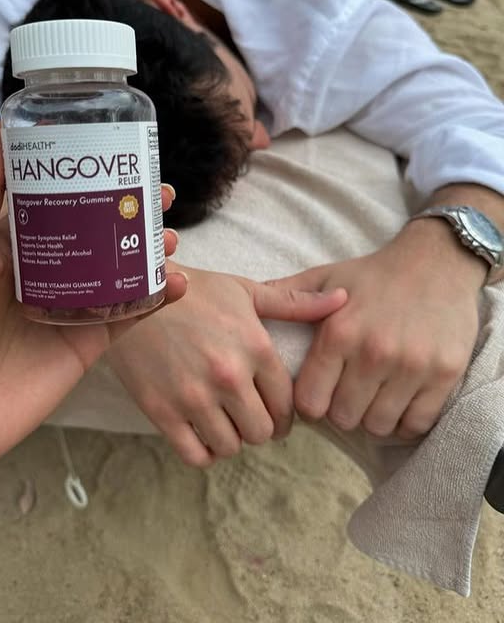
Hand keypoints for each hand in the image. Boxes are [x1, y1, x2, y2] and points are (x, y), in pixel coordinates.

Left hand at [0, 114, 186, 479]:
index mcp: (12, 243)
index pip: (58, 198)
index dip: (90, 175)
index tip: (120, 151)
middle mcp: (48, 269)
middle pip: (100, 229)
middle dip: (133, 210)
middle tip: (164, 193)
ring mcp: (73, 305)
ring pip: (122, 268)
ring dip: (150, 250)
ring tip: (171, 235)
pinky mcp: (90, 341)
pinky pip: (131, 314)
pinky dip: (157, 298)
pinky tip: (177, 282)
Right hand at [106, 267, 346, 465]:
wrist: (132, 293)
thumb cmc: (193, 290)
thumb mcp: (245, 291)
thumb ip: (295, 304)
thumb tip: (342, 301)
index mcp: (255, 347)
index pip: (288, 405)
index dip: (284, 414)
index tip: (273, 411)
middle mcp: (229, 376)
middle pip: (262, 432)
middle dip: (259, 427)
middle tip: (247, 416)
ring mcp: (194, 397)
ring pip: (231, 447)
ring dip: (230, 439)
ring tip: (223, 421)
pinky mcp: (162, 411)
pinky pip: (195, 455)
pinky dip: (203, 451)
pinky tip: (200, 432)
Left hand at [273, 219, 483, 439]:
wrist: (437, 262)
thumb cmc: (374, 275)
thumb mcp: (326, 276)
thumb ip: (287, 296)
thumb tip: (244, 309)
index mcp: (339, 332)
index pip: (309, 402)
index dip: (310, 404)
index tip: (318, 394)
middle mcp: (374, 352)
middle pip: (343, 419)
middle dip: (341, 411)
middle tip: (347, 393)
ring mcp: (411, 366)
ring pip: (378, 425)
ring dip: (373, 416)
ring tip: (373, 394)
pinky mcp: (444, 375)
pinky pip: (415, 423)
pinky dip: (405, 419)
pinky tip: (399, 399)